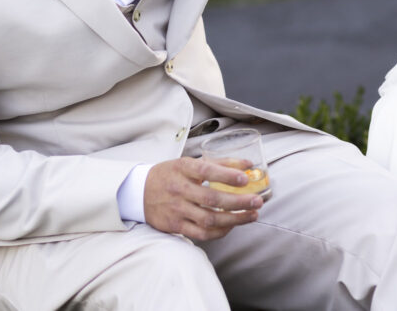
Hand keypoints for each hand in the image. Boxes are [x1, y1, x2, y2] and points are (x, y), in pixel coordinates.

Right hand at [144, 157, 263, 240]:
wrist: (139, 192)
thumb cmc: (171, 174)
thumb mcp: (190, 162)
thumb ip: (220, 163)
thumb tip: (248, 164)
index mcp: (183, 169)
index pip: (206, 171)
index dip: (227, 175)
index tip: (245, 179)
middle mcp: (179, 189)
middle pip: (211, 199)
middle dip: (238, 202)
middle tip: (257, 201)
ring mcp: (176, 209)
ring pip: (209, 219)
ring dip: (234, 220)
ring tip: (252, 215)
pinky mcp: (175, 226)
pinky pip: (201, 234)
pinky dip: (219, 232)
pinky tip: (232, 226)